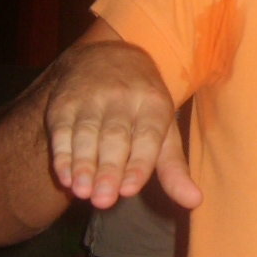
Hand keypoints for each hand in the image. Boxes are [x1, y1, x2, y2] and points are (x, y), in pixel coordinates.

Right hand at [45, 41, 201, 211]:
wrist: (107, 55)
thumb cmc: (142, 106)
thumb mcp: (164, 128)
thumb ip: (174, 168)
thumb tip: (195, 201)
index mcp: (154, 103)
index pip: (148, 136)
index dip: (139, 163)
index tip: (130, 190)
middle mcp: (123, 97)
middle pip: (115, 137)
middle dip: (109, 169)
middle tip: (104, 201)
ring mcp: (91, 98)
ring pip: (86, 134)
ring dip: (83, 165)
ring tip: (82, 192)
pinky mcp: (65, 102)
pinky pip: (62, 130)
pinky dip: (62, 155)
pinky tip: (65, 176)